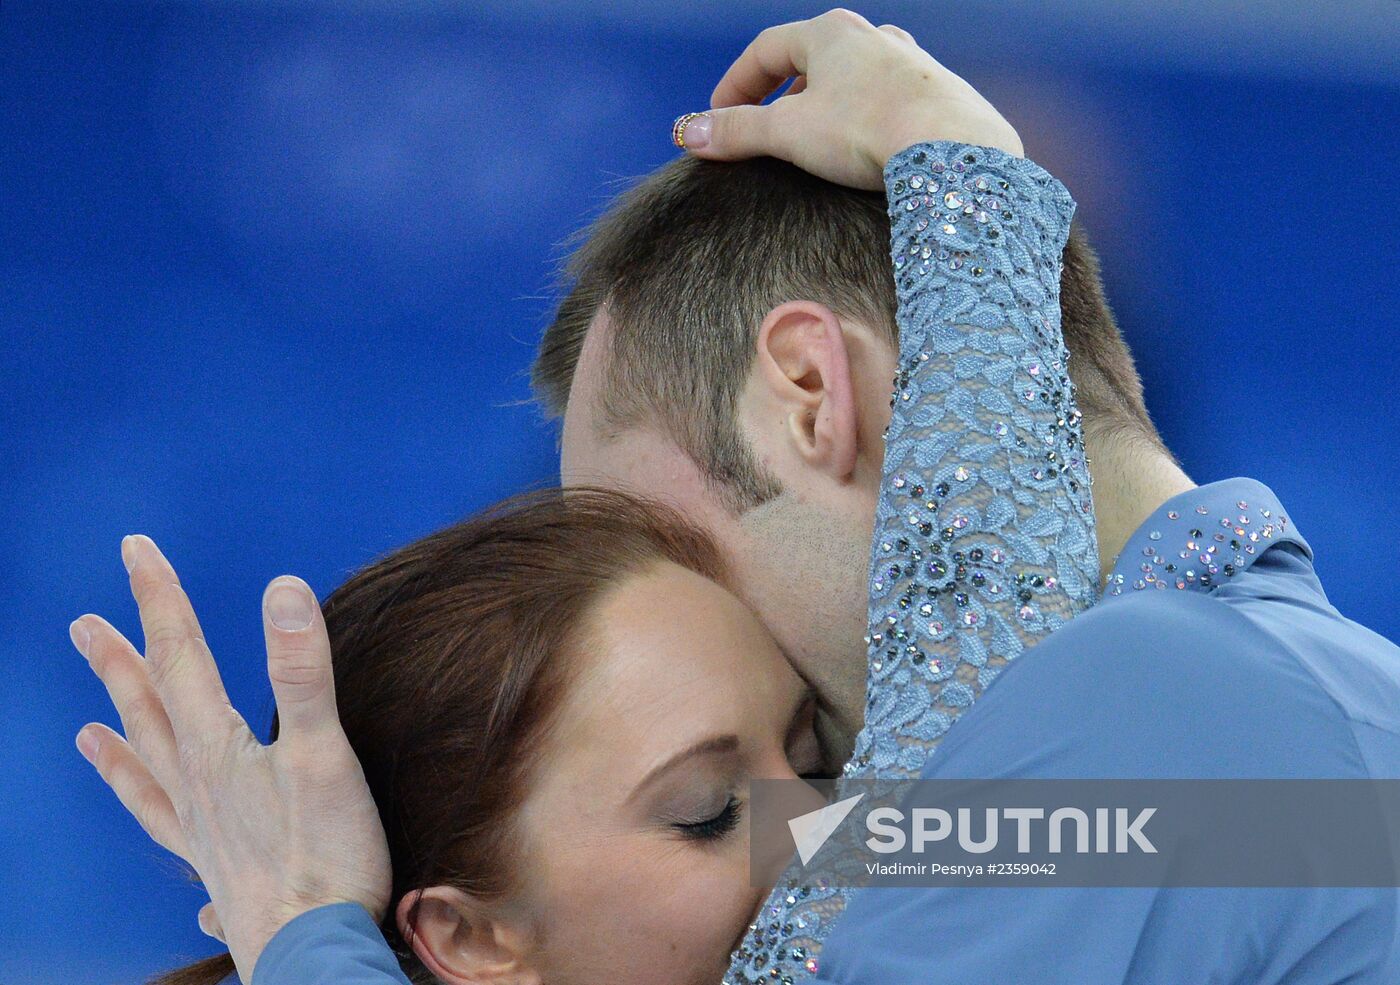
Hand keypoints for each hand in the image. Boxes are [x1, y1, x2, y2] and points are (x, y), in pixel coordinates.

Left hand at [70, 534, 392, 981]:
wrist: (316, 953)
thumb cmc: (326, 856)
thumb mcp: (322, 753)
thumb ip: (302, 671)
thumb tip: (283, 588)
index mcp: (216, 748)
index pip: (181, 655)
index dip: (159, 597)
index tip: (135, 547)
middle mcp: (195, 786)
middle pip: (148, 710)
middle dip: (120, 660)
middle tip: (83, 625)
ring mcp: (201, 832)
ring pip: (145, 775)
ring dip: (116, 743)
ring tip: (84, 732)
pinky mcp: (218, 870)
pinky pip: (168, 838)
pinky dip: (155, 827)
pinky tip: (160, 833)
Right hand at [672, 8, 1023, 189]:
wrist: (953, 148)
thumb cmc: (869, 129)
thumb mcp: (789, 133)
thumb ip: (738, 131)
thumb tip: (690, 134)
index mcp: (831, 33)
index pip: (767, 49)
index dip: (736, 83)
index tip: (718, 115)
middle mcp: (873, 38)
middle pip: (811, 60)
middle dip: (781, 94)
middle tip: (764, 130)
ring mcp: (909, 64)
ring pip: (853, 79)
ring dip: (825, 105)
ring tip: (813, 140)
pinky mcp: (935, 95)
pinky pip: (886, 101)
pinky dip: (862, 120)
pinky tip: (863, 150)